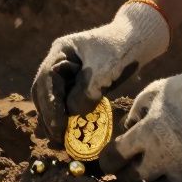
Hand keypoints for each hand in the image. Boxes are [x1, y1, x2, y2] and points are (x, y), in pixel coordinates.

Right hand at [31, 2, 169, 141]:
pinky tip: (69, 132)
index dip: (50, 105)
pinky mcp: (77, 84)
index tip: (58, 126)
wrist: (138, 41)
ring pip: (51, 99)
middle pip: (43, 92)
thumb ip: (85, 92)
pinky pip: (66, 103)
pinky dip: (66, 117)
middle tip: (56, 137)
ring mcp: (67, 73)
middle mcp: (59, 62)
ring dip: (53, 119)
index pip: (46, 81)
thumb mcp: (103, 70)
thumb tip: (71, 114)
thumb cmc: (121, 50)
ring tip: (59, 140)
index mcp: (61, 52)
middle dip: (47, 115)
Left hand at [107, 48, 181, 181]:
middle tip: (127, 166)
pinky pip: (177, 181)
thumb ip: (136, 112)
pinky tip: (172, 164)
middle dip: (127, 172)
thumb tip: (128, 126)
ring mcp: (179, 168)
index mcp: (145, 134)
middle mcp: (159, 157)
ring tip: (151, 165)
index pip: (116, 157)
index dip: (108, 161)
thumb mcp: (152, 94)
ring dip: (150, 175)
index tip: (108, 161)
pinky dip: (171, 175)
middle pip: (134, 176)